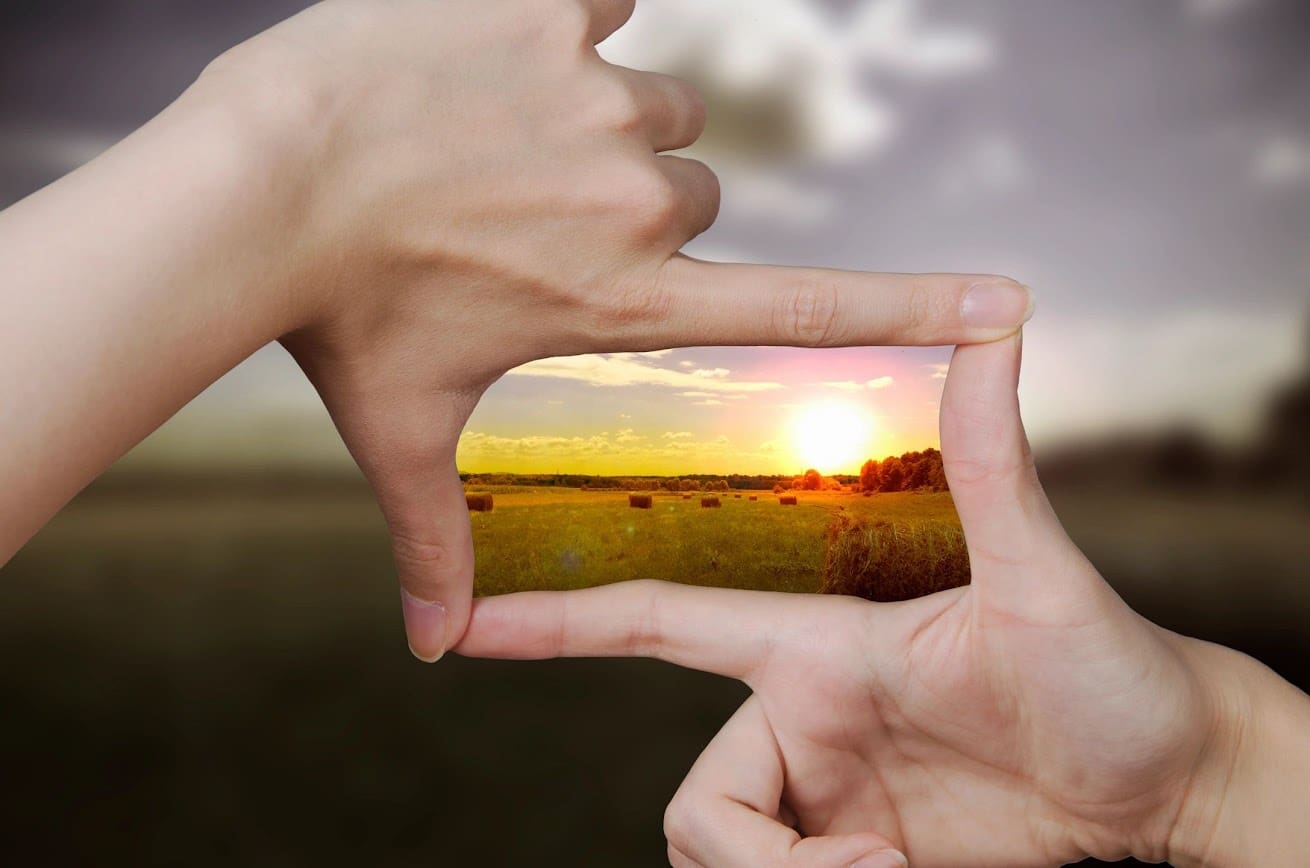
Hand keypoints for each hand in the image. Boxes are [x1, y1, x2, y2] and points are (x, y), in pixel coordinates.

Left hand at [188, 0, 1034, 660]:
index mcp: (626, 298)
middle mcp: (640, 202)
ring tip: (485, 144)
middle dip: (624, 204)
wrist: (258, 185)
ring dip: (592, 119)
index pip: (805, 306)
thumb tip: (434, 650)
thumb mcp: (400, 433)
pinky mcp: (557, 5)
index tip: (1006, 306)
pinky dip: (560, 16)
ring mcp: (601, 97)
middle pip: (690, 191)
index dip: (916, 306)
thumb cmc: (337, 317)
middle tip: (515, 216)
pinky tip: (482, 52)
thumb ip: (432, 541)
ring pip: (650, 104)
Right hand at [456, 332, 1309, 865]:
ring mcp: (820, 796)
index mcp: (813, 647)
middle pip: (694, 801)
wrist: (1167, 788)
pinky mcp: (844, 855)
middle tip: (864, 867)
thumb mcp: (1045, 579)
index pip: (659, 623)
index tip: (462, 625)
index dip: (559, 622)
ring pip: (724, 851)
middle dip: (755, 856)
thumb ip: (993, 463)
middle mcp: (800, 720)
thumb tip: (996, 325)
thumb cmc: (1113, 675)